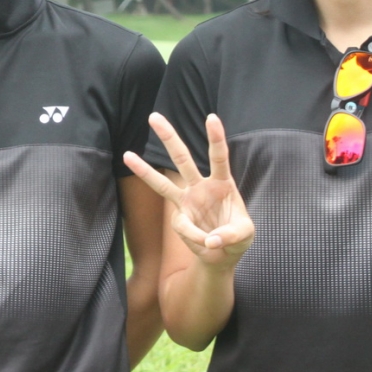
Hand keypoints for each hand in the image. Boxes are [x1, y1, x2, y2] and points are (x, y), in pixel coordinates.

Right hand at [124, 112, 254, 267]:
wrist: (223, 255)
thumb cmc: (237, 237)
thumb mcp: (245, 234)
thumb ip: (231, 235)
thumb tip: (210, 240)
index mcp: (222, 183)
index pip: (218, 157)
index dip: (215, 138)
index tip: (211, 117)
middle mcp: (201, 187)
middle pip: (182, 159)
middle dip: (169, 138)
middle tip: (153, 116)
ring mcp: (186, 202)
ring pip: (163, 183)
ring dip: (144, 169)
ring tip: (126, 155)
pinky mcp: (179, 220)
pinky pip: (184, 228)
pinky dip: (197, 238)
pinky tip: (208, 245)